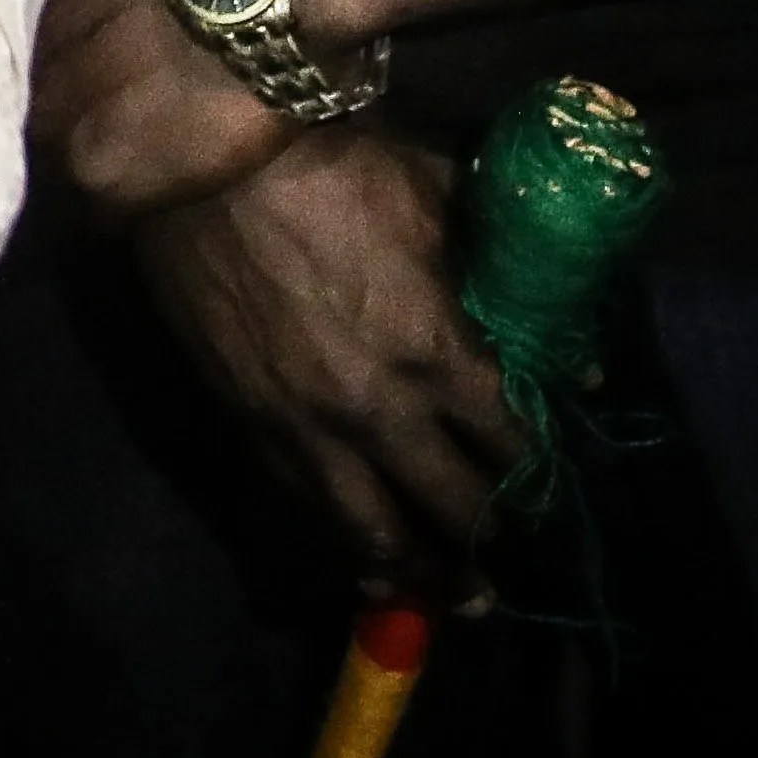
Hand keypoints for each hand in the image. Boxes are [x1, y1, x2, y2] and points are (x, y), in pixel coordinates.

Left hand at [0, 0, 302, 226]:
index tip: (8, 47)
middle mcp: (19, 60)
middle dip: (16, 97)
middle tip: (50, 100)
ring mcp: (59, 122)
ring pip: (34, 154)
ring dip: (56, 149)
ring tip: (91, 142)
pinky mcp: (108, 176)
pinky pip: (86, 205)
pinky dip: (102, 197)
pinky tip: (125, 176)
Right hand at [131, 129, 511, 589]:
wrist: (200, 161)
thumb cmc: (330, 164)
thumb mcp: (435, 200)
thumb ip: (497, 267)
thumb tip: (558, 330)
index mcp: (439, 352)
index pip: (513, 444)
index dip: (540, 472)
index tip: (553, 484)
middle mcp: (382, 411)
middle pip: (458, 506)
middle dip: (496, 534)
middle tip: (518, 546)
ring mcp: (310, 429)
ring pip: (379, 535)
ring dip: (426, 574)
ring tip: (458, 597)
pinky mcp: (253, 427)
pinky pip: (311, 507)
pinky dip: (347, 543)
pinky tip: (370, 565)